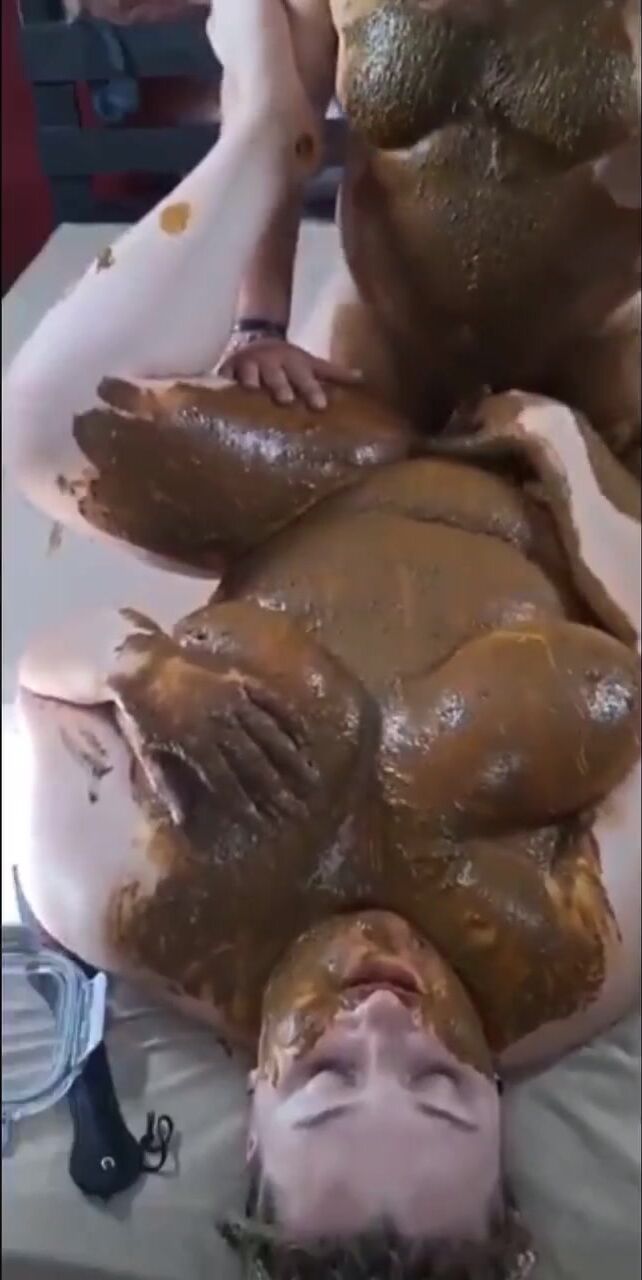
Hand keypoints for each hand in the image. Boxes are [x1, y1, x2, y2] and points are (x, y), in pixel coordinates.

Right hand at [217, 334, 362, 409]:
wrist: (256, 337)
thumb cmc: (288, 359)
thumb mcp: (310, 362)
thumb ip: (332, 373)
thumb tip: (361, 378)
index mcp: (293, 362)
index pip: (305, 377)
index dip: (312, 391)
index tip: (320, 406)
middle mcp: (271, 362)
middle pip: (277, 375)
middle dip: (280, 385)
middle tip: (285, 399)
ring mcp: (248, 363)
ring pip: (248, 373)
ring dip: (249, 381)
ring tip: (248, 390)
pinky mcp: (228, 367)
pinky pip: (224, 376)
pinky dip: (222, 383)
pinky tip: (220, 393)